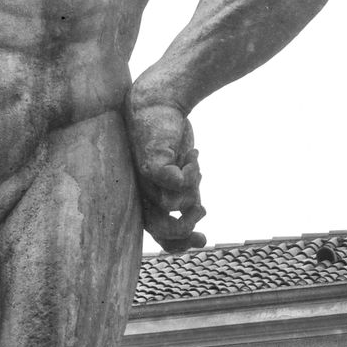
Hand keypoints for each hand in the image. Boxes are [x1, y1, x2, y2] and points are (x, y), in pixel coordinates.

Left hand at [127, 100, 205, 250]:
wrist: (159, 101)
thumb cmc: (170, 141)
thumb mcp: (182, 174)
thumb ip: (187, 196)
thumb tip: (199, 218)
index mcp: (148, 200)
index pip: (160, 236)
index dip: (181, 244)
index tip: (205, 240)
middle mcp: (142, 192)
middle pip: (160, 228)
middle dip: (185, 227)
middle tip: (202, 211)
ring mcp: (143, 178)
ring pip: (170, 204)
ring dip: (192, 187)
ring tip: (195, 166)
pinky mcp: (149, 161)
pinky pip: (171, 180)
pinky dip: (188, 173)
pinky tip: (193, 155)